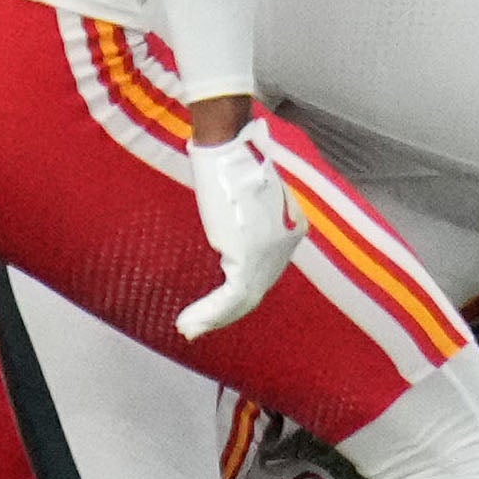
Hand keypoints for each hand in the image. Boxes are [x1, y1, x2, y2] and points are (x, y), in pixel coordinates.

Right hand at [175, 115, 295, 337]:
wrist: (228, 149)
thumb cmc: (232, 160)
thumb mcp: (248, 193)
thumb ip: (247, 217)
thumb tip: (230, 229)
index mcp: (290, 229)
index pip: (266, 271)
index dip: (241, 293)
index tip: (218, 307)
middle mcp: (285, 245)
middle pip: (255, 289)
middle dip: (226, 313)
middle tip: (198, 326)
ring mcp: (269, 253)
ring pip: (242, 299)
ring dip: (212, 318)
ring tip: (188, 328)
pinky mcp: (248, 257)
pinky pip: (229, 296)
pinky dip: (207, 313)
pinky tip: (188, 323)